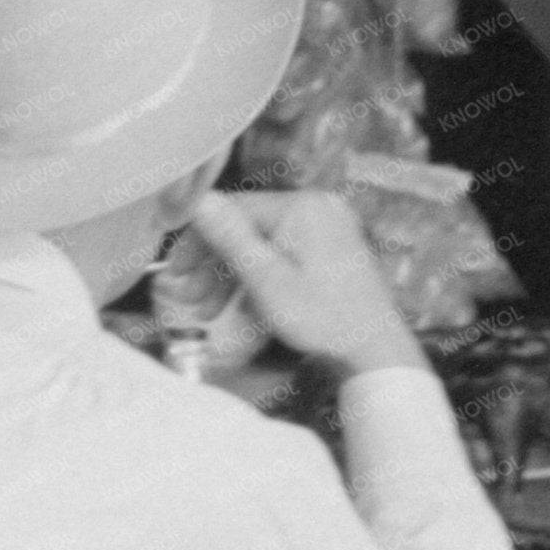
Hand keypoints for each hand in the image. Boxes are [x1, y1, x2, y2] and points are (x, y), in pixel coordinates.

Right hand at [185, 191, 425, 377]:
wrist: (375, 351)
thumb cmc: (320, 315)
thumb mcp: (265, 278)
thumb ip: (229, 236)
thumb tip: (198, 198)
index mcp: (301, 208)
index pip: (232, 211)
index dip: (196, 241)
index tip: (174, 272)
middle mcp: (316, 210)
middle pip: (245, 230)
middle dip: (212, 266)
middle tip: (187, 298)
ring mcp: (326, 230)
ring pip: (261, 247)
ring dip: (230, 279)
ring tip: (207, 313)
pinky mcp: (330, 251)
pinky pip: (282, 258)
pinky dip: (259, 282)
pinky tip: (240, 312)